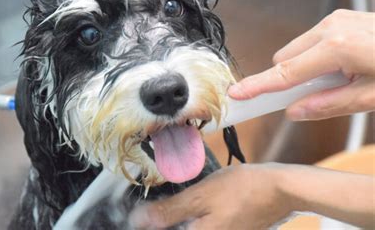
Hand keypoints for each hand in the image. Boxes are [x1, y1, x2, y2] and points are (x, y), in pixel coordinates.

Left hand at [129, 164, 291, 229]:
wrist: (279, 189)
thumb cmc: (240, 190)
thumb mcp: (200, 196)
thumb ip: (169, 211)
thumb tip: (137, 221)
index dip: (151, 224)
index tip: (139, 215)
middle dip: (164, 222)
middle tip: (153, 207)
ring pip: (188, 228)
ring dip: (176, 219)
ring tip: (169, 204)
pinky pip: (200, 226)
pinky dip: (190, 218)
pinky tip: (189, 204)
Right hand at [228, 9, 374, 119]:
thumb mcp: (373, 97)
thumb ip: (329, 105)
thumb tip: (295, 112)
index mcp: (338, 48)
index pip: (286, 73)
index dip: (258, 87)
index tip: (236, 95)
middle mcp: (332, 27)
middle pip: (286, 59)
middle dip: (291, 79)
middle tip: (317, 95)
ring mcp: (337, 20)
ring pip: (297, 50)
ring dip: (306, 68)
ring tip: (341, 79)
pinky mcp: (342, 19)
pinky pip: (312, 41)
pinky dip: (318, 58)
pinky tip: (345, 66)